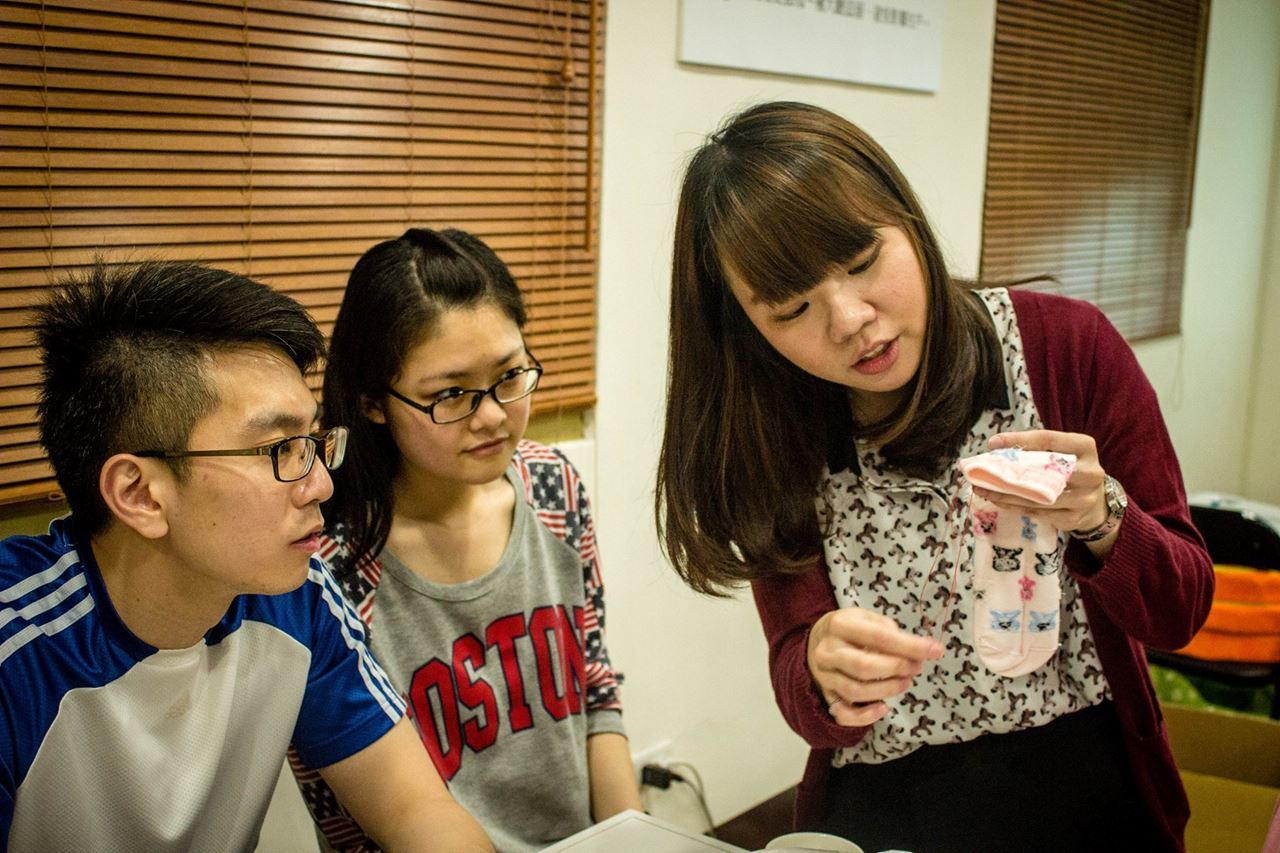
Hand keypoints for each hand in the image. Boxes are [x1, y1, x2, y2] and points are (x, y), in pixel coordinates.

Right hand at [807, 607, 943, 726]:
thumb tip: (913, 650)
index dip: (911, 646)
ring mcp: (824, 676)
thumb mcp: (864, 617)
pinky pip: (843, 714)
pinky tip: (883, 707)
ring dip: (888, 690)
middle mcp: (827, 651)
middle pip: (865, 666)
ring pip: (856, 691)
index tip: (935, 650)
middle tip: (916, 667)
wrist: (815, 641)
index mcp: (839, 625)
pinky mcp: (825, 695)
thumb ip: (886, 630)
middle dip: (898, 669)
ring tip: (904, 682)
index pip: (879, 637)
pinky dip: (866, 716)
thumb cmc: (849, 630)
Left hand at [982, 430, 1108, 534]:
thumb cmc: (1070, 470)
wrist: (1096, 503)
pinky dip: (1015, 506)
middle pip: (1043, 471)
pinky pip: (1037, 512)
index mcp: (1085, 448)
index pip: (1049, 440)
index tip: (993, 443)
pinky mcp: (1073, 518)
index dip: (1019, 440)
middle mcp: (1090, 473)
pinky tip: (999, 499)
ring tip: (982, 488)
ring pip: (1037, 497)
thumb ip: (1036, 448)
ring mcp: (1084, 499)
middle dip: (1009, 473)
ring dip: (1006, 494)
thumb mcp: (1062, 452)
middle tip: (981, 472)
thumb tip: (996, 446)